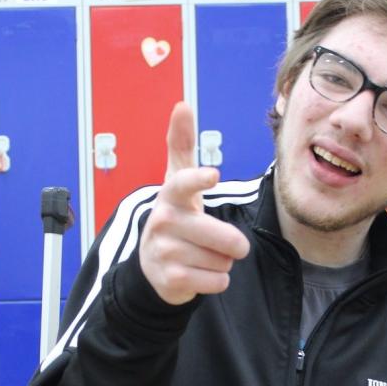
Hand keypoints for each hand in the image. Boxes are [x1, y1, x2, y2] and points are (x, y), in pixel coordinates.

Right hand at [139, 102, 250, 304]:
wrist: (152, 265)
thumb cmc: (175, 216)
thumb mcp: (177, 181)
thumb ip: (181, 145)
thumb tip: (182, 104)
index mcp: (170, 196)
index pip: (183, 183)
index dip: (198, 179)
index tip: (213, 175)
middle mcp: (164, 221)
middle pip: (224, 237)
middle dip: (234, 244)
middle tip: (224, 243)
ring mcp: (164, 252)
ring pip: (223, 261)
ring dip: (222, 262)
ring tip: (202, 256)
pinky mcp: (170, 279)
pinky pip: (217, 281)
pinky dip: (217, 280)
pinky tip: (200, 273)